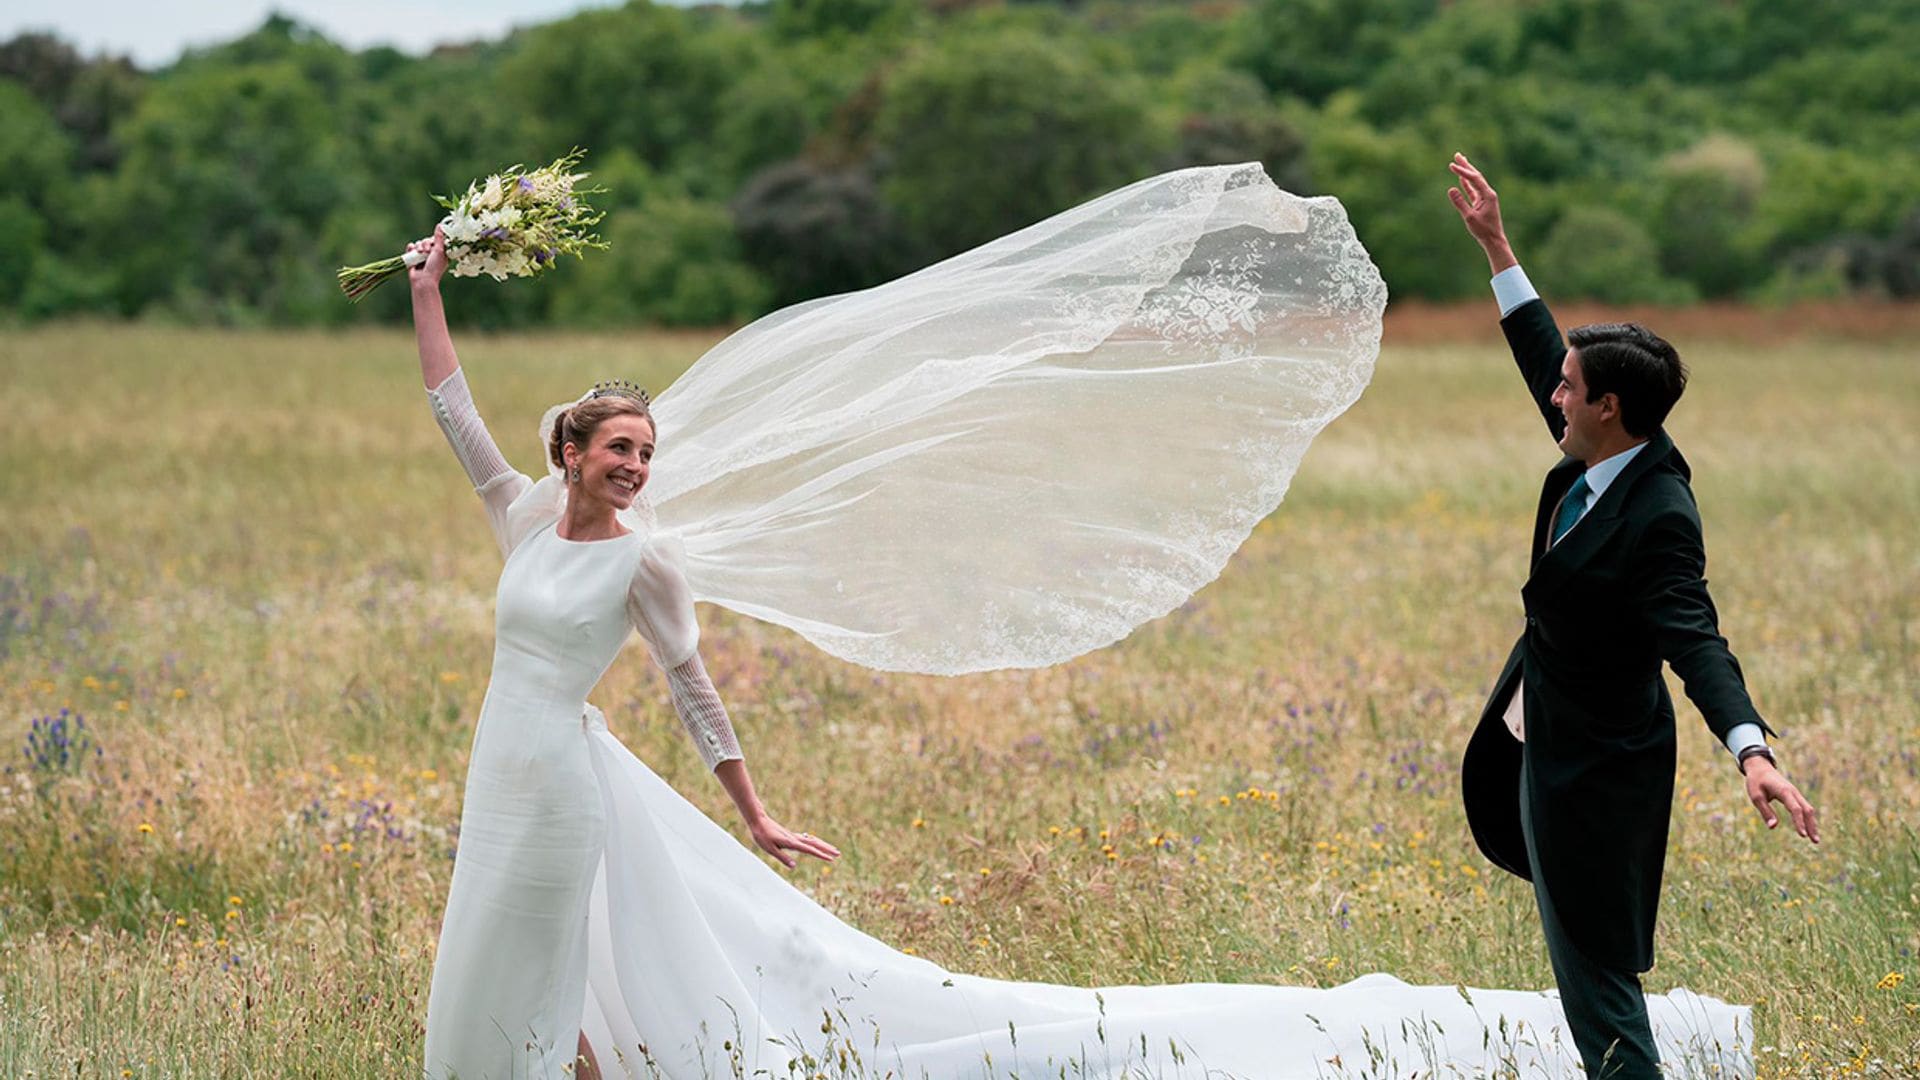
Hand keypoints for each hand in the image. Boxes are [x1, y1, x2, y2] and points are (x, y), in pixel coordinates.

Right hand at [407, 225, 447, 290]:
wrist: (423, 280)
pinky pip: (411, 248)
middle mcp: (431, 253)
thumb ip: (439, 238)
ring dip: (419, 246)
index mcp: (440, 252)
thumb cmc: (434, 267)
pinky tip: (412, 250)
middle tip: (427, 251)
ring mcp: (422, 256)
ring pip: (418, 243)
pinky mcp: (413, 258)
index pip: (436, 240)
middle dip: (425, 244)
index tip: (434, 242)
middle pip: (426, 240)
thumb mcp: (439, 250)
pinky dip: (411, 248)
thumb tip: (440, 225)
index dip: (434, 240)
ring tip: (420, 253)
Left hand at [747, 813, 840, 869]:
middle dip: (827, 849)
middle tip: (838, 853)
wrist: (759, 821)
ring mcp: (794, 836)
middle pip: (814, 844)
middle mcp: (795, 839)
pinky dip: (815, 842)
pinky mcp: (791, 836)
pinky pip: (807, 839)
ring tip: (832, 849)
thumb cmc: (762, 836)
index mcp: (791, 843)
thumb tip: (794, 866)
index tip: (831, 858)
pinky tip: (817, 843)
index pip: (809, 850)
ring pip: (812, 841)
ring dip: (823, 845)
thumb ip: (782, 858)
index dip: (820, 855)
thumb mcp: (770, 849)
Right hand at [1446, 153, 1516, 273]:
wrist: (1493, 240)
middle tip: (1457, 155)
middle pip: (1476, 176)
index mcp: (1488, 195)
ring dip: (1466, 172)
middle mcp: (1488, 194)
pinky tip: (1461, 178)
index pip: (1474, 179)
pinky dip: (1466, 183)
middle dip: (1466, 165)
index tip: (1451, 165)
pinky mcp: (1482, 203)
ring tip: (1459, 162)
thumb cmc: (1483, 230)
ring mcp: (1485, 198)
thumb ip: (1460, 203)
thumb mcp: (1469, 217)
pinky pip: (1473, 190)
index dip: (1463, 171)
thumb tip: (1450, 189)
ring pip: (1474, 182)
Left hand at [1743, 757, 1819, 843]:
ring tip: (1815, 840)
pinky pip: (1805, 808)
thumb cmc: (1756, 782)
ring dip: (1812, 824)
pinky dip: (1808, 819)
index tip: (1803, 836)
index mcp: (1784, 791)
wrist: (1760, 768)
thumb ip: (1765, 811)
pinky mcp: (1795, 796)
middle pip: (1807, 810)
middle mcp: (1793, 792)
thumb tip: (1773, 827)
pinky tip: (1809, 829)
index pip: (1795, 809)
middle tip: (1815, 842)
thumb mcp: (1756, 797)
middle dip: (1812, 826)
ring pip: (1808, 809)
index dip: (1799, 822)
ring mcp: (1796, 793)